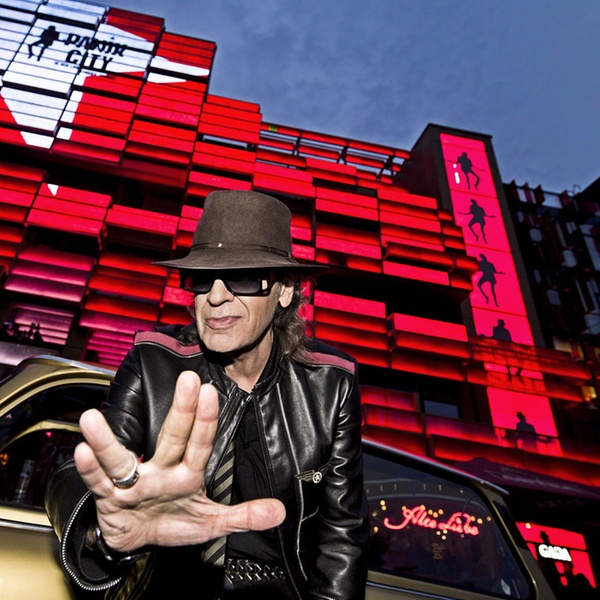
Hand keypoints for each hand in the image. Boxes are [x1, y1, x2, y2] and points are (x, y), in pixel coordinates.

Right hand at [74, 371, 285, 552]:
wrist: (137, 538)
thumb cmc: (173, 520)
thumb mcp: (210, 522)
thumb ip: (242, 515)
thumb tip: (278, 511)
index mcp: (187, 474)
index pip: (200, 444)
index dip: (206, 421)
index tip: (211, 391)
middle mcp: (160, 470)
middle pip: (171, 439)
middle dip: (181, 411)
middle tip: (187, 379)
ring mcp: (133, 483)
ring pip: (121, 459)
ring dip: (107, 442)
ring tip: (93, 418)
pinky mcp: (108, 498)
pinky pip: (98, 483)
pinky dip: (90, 469)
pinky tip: (82, 451)